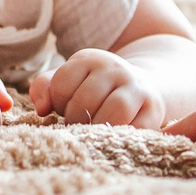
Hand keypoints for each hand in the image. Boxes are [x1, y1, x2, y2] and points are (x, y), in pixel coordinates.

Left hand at [32, 49, 163, 128]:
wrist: (141, 88)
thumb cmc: (95, 89)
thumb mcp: (69, 81)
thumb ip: (46, 88)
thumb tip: (42, 109)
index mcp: (90, 59)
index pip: (63, 83)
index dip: (59, 102)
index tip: (66, 107)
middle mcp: (116, 69)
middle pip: (86, 99)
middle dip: (76, 118)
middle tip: (79, 123)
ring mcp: (137, 88)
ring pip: (115, 110)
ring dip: (99, 127)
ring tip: (94, 130)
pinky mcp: (154, 110)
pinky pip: (137, 127)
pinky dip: (122, 135)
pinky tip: (114, 134)